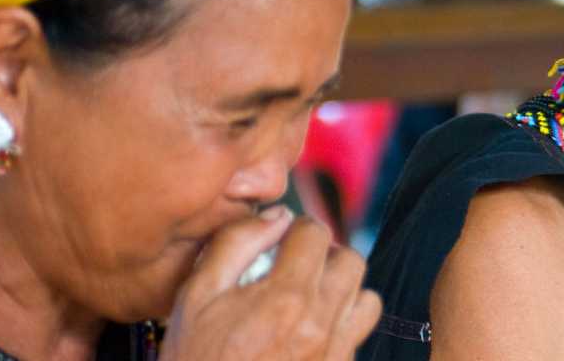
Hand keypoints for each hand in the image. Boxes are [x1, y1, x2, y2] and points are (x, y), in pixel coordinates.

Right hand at [160, 206, 382, 360]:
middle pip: (351, 261)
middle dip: (326, 256)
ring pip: (367, 299)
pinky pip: (359, 337)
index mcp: (285, 297)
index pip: (316, 234)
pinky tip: (311, 334)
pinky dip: (344, 326)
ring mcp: (335, 352)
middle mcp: (320, 323)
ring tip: (311, 299)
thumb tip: (277, 216)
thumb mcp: (196, 298)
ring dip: (344, 291)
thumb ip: (236, 245)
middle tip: (297, 267)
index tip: (281, 242)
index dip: (297, 230)